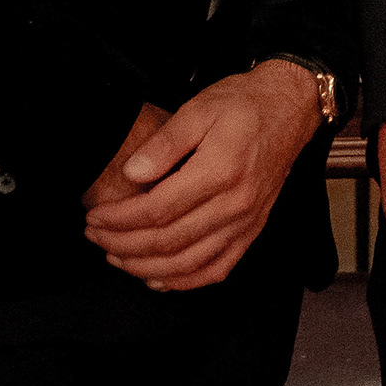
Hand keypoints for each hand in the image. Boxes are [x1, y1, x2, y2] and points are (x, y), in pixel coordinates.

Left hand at [85, 66, 325, 290]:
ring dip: (147, 267)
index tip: (96, 218)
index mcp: (220, 171)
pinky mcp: (252, 230)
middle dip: (124, 245)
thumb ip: (164, 143)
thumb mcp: (199, 108)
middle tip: (96, 238)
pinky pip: (217, 269)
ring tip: (118, 258)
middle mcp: (235, 203)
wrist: (289, 107)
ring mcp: (246, 221)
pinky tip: (160, 277)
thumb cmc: (244, 104)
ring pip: (190, 263)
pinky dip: (185, 280)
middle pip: (169, 242)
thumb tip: (132, 173)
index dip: (120, 219)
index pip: (158, 210)